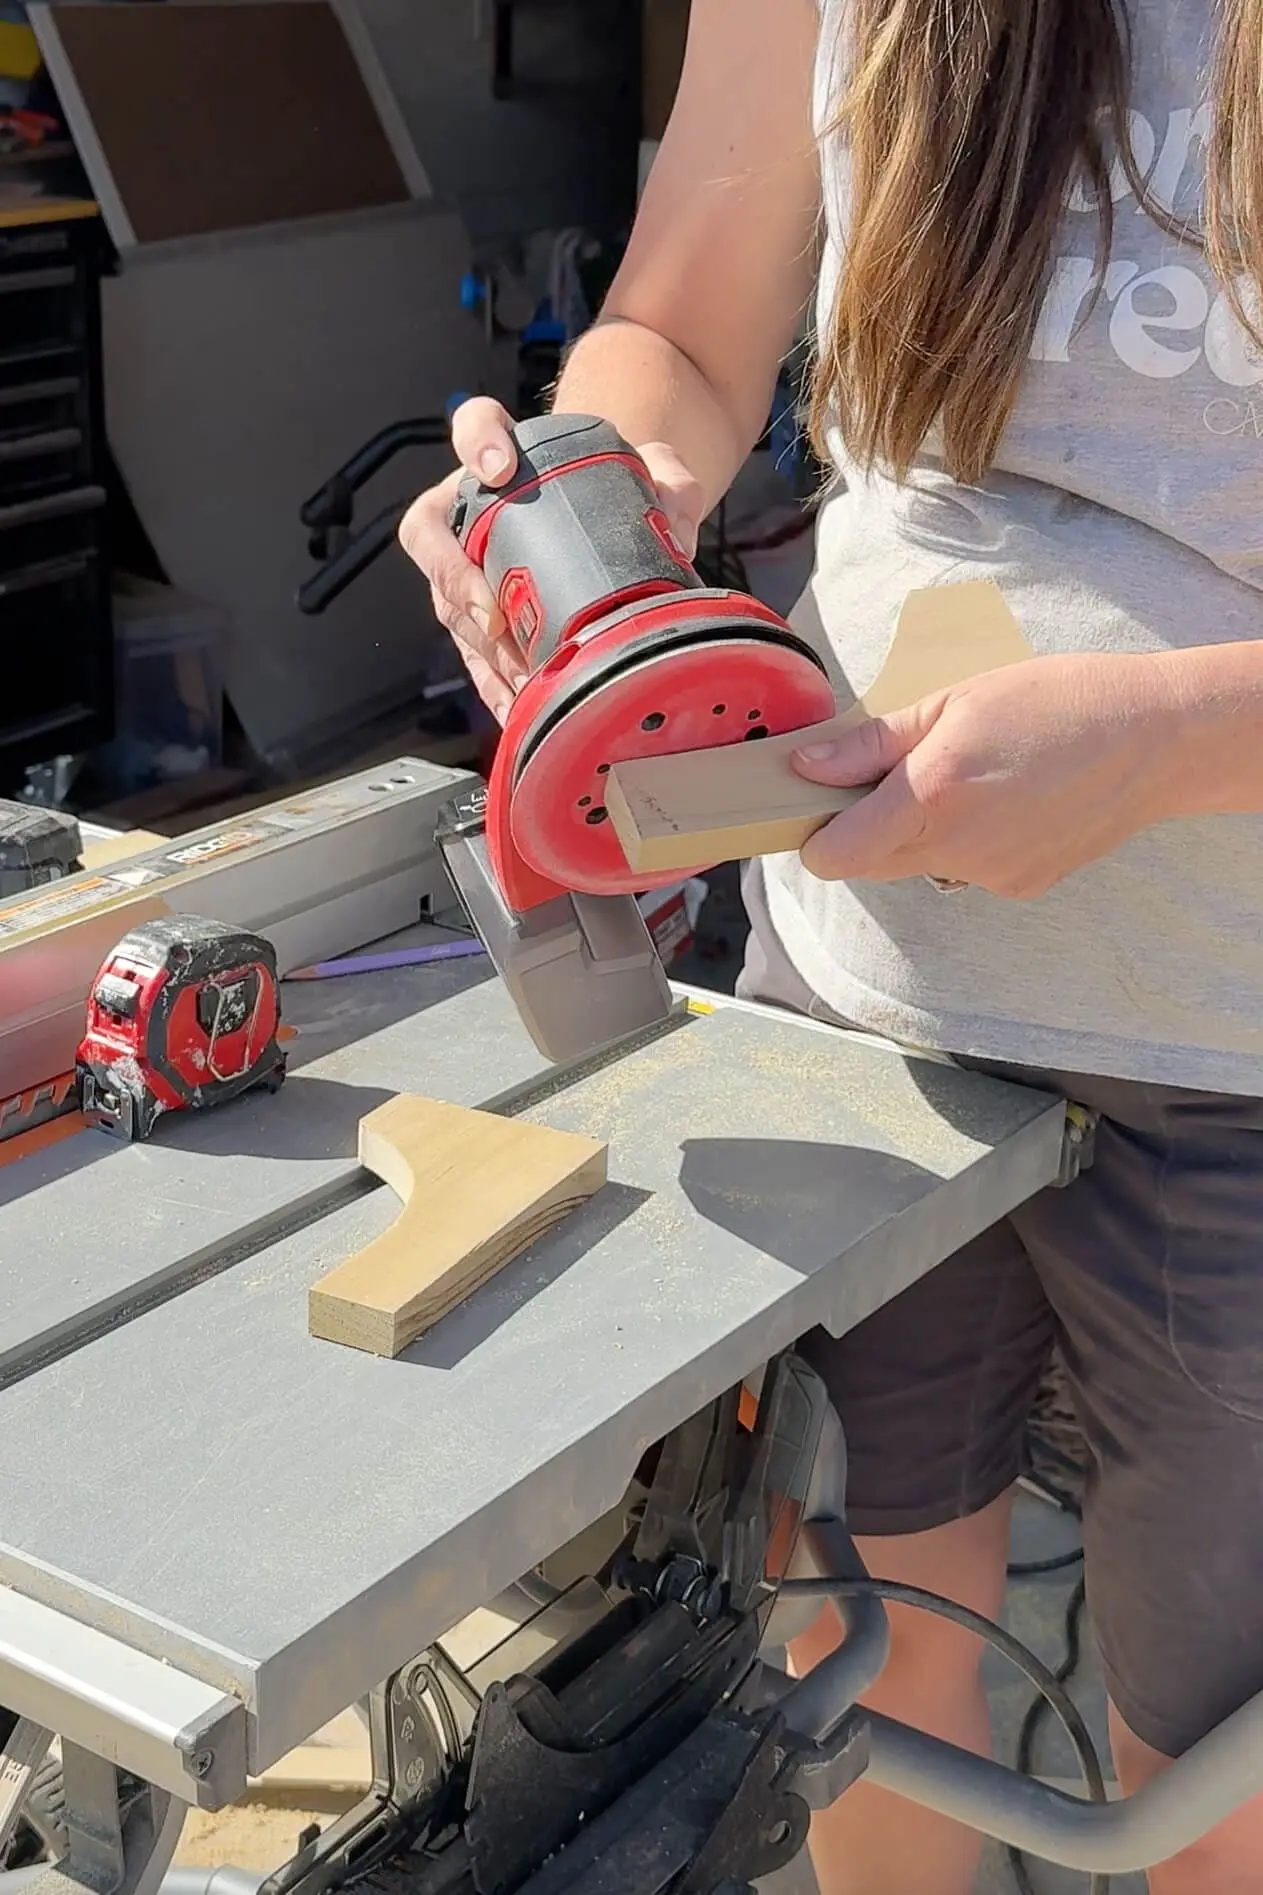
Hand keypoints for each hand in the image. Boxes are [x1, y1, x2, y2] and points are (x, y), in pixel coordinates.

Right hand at [398, 397, 706, 723]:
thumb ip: (670, 477)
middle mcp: (470, 509)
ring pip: (449, 605)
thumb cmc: (617, 488)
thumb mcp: (651, 470)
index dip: (478, 443)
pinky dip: (494, 685)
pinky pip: (474, 654)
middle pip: (433, 537)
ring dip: (479, 646)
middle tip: (492, 613)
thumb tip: (676, 517)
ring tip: (516, 675)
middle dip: (456, 579)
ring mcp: (466, 569)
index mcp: (504, 455)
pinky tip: (518, 710)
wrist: (614, 524)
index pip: (474, 425)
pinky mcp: (481, 622)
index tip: (498, 468)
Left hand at [791, 653, 1180, 897]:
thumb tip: (808, 767)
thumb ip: (874, 744)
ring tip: (969, 780)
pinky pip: (965, 870)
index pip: (836, 856)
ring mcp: (991, 875)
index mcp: (932, 796)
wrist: (1155, 740)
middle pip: (870, 864)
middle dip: (864, 829)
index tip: (820, 807)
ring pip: (918, 867)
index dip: (815, 837)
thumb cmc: (1058, 702)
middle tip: (894, 776)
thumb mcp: (955, 701)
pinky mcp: (1020, 887)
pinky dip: (967, 842)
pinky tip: (1008, 801)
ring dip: (919, 834)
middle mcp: (957, 848)